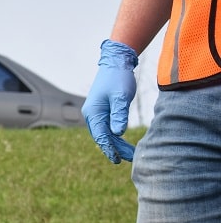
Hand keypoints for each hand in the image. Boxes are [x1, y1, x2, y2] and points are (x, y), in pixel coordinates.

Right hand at [81, 39, 138, 163]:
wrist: (115, 63)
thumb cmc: (118, 79)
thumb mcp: (121, 97)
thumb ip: (119, 115)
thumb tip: (118, 134)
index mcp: (93, 113)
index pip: (101, 136)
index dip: (109, 149)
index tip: (117, 160)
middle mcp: (91, 115)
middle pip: (102, 137)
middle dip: (115, 148)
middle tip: (130, 158)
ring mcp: (95, 113)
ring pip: (105, 133)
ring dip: (116, 143)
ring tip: (129, 153)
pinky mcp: (102, 110)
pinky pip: (106, 127)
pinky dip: (114, 135)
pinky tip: (122, 141)